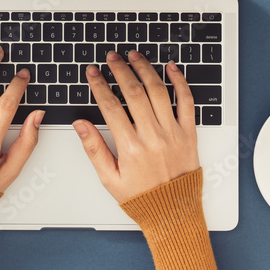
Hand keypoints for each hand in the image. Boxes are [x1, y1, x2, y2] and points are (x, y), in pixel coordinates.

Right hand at [73, 50, 199, 203]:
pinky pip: (186, 101)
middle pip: (134, 93)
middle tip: (112, 57)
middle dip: (120, 70)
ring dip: (145, 70)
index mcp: (131, 148)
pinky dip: (179, 82)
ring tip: (134, 56)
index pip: (111, 107)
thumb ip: (94, 149)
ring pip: (159, 91)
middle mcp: (153, 137)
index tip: (93, 73)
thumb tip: (80, 125)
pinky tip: (170, 68)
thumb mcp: (110, 179)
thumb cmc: (142, 197)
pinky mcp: (189, 133)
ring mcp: (173, 133)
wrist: (173, 212)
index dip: (100, 86)